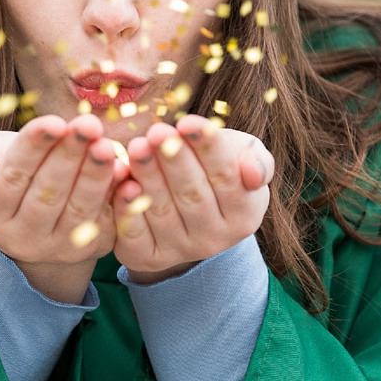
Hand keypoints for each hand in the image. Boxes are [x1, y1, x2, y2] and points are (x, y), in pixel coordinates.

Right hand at [0, 113, 129, 303]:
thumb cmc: (6, 172)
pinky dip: (117, 197)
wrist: (33, 217)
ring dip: (95, 176)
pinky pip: (106, 222)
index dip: (34, 148)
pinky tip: (125, 171)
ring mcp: (56, 247)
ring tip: (106, 144)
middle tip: (88, 125)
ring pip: (77, 209)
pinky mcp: (88, 249)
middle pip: (47, 193)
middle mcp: (20, 237)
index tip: (54, 122)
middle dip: (69, 156)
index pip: (13, 175)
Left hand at [112, 116, 274, 283]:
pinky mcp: (148, 258)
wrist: (181, 211)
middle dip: (173, 159)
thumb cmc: (214, 171)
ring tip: (137, 147)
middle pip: (192, 194)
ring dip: (148, 177)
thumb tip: (252, 171)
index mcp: (243, 214)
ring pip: (163, 210)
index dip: (207, 148)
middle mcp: (215, 239)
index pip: (227, 177)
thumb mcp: (243, 159)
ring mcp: (181, 251)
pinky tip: (123, 185)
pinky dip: (128, 210)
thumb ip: (256, 161)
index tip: (188, 122)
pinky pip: (136, 235)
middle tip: (156, 132)